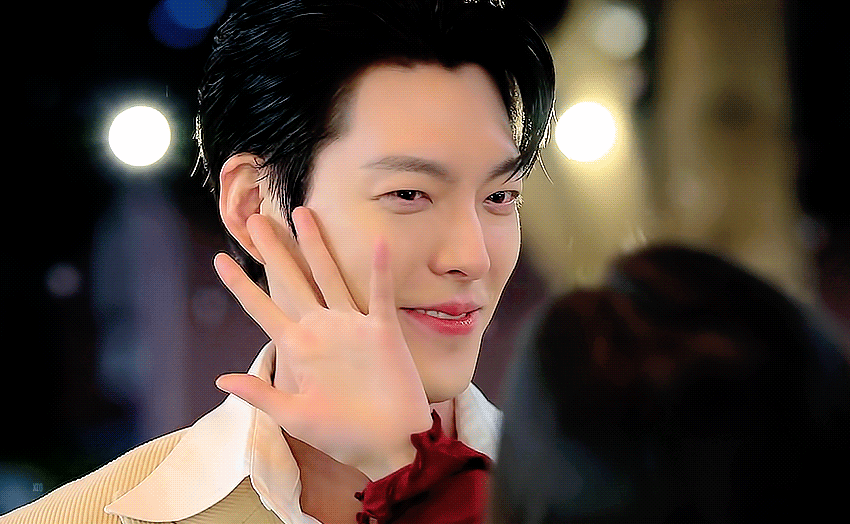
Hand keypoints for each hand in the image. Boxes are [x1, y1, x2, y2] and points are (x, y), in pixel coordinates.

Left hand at [213, 209, 432, 479]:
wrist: (389, 444)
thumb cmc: (342, 436)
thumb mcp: (296, 418)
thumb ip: (262, 394)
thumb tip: (220, 380)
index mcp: (298, 349)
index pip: (262, 310)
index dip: (240, 285)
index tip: (218, 259)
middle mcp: (322, 330)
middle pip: (293, 280)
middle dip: (275, 250)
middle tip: (255, 217)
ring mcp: (352, 327)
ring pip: (331, 275)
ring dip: (317, 245)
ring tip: (303, 212)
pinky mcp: (382, 331)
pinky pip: (380, 293)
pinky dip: (380, 269)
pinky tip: (377, 241)